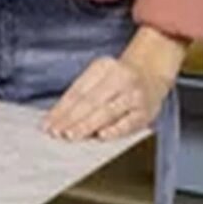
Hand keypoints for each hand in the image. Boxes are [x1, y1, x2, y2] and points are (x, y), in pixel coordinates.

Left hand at [42, 29, 182, 139]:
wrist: (153, 70)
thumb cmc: (120, 75)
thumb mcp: (100, 74)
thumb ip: (81, 92)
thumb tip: (59, 116)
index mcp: (104, 67)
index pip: (78, 91)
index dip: (61, 109)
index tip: (48, 123)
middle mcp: (120, 79)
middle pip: (90, 101)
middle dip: (71, 119)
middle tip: (56, 132)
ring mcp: (134, 96)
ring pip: (107, 112)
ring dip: (87, 125)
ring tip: (71, 135)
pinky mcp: (146, 112)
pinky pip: (129, 123)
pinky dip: (114, 130)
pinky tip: (101, 136)